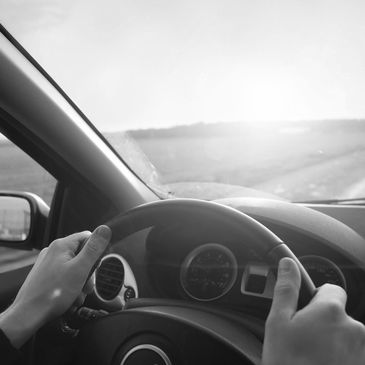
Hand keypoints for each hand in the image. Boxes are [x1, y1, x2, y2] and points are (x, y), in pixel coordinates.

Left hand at [0, 225, 110, 347]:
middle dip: (88, 273)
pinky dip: (71, 287)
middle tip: (86, 286)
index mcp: (61, 245)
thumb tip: (104, 229)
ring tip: (76, 295)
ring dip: (80, 283)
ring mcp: (48, 264)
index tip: (96, 266)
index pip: (88, 238)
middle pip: (82, 255)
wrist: (28, 316)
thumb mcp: (80, 269)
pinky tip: (69, 298)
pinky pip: (65, 277)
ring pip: (75, 268)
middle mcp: (54, 251)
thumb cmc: (52, 294)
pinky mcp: (46, 276)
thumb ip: (94, 249)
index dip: (96, 252)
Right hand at [262, 258, 364, 364]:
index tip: (304, 313)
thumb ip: (287, 289)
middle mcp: (355, 328)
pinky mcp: (363, 364)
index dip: (315, 298)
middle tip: (303, 341)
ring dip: (333, 342)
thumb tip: (288, 263)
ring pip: (346, 336)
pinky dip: (340, 358)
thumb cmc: (289, 364)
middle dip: (323, 323)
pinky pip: (352, 354)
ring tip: (313, 358)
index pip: (332, 289)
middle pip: (339, 315)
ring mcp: (363, 351)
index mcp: (331, 311)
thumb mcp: (278, 323)